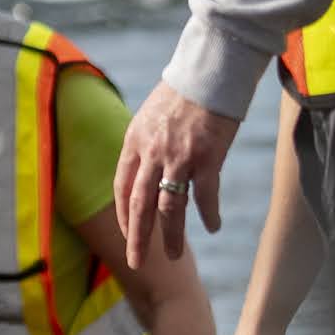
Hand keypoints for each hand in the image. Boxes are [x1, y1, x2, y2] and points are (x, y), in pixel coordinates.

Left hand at [111, 85, 239, 266]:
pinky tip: (212, 227)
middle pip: (139, 204)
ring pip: (169, 207)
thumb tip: (143, 168)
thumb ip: (144, 145)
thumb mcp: (149, 117)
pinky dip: (208, 214)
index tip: (126, 232)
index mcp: (134, 142)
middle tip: (136, 262)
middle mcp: (152, 153)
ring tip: (173, 256)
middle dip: (137, 237)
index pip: (122, 187)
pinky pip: (204, 195)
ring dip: (171, 235)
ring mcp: (178, 157)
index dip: (123, 214)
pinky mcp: (207, 158)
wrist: (208, 73)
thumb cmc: (181, 94)